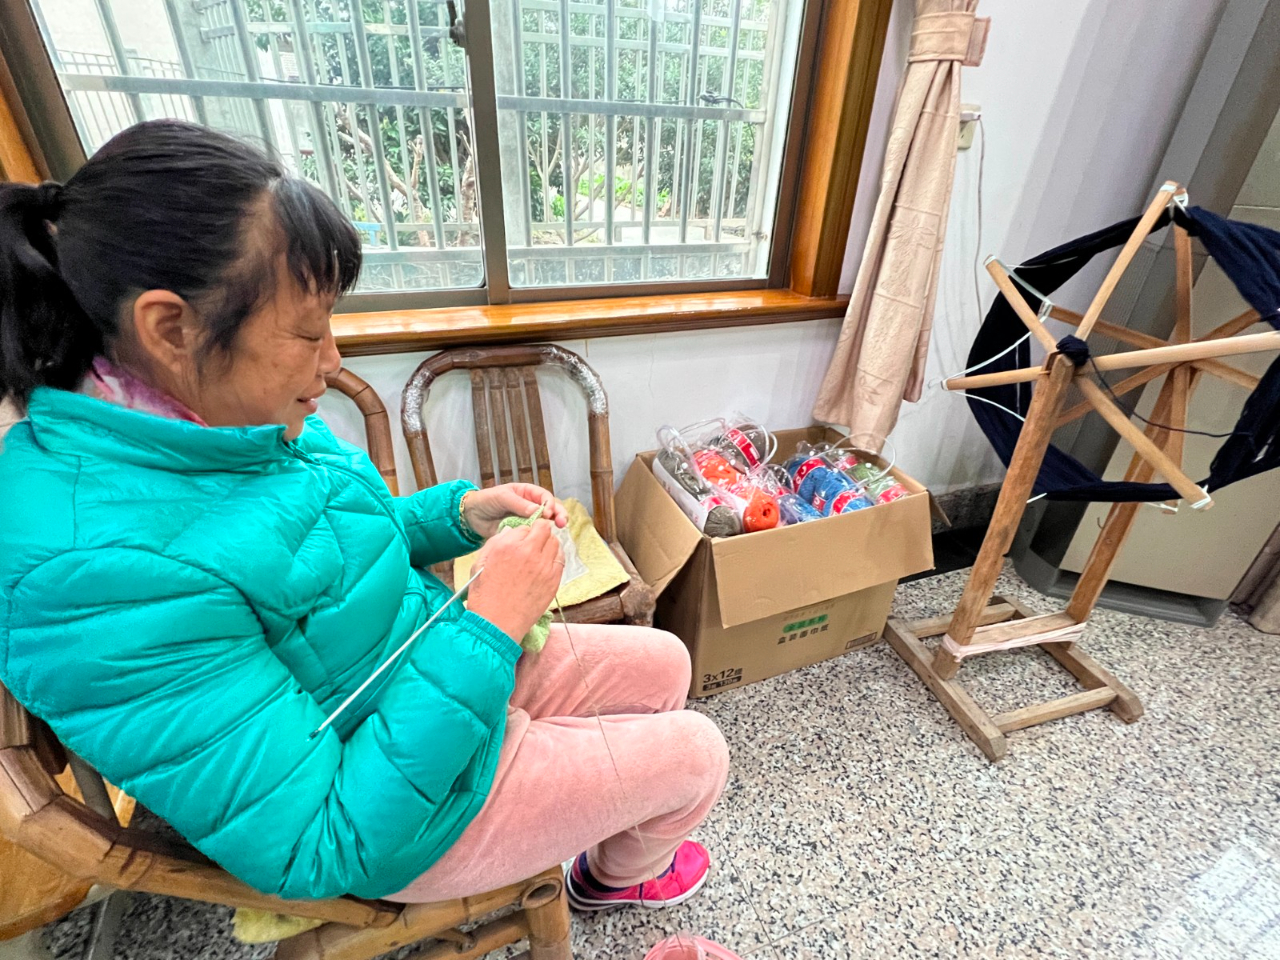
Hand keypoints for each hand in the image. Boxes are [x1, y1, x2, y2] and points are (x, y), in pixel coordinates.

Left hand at [462, 483, 567, 538]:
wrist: (472, 516)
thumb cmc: (486, 500)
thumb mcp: (502, 497)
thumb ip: (519, 504)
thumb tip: (538, 511)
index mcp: (527, 493)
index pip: (545, 497)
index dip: (549, 504)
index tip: (548, 513)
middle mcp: (531, 506)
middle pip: (551, 509)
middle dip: (559, 514)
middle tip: (562, 523)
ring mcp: (528, 520)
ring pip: (545, 523)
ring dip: (553, 526)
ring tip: (559, 529)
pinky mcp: (522, 532)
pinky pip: (534, 535)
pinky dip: (540, 537)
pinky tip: (545, 540)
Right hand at [466, 521, 563, 640]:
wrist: (497, 624)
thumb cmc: (484, 596)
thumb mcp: (480, 564)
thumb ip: (495, 543)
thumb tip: (511, 532)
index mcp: (507, 546)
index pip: (524, 527)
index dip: (522, 533)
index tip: (520, 542)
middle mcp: (528, 552)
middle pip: (544, 529)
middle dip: (539, 533)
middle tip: (534, 543)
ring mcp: (544, 566)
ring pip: (555, 542)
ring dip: (548, 544)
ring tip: (540, 554)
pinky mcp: (553, 580)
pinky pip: (561, 559)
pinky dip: (555, 558)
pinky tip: (546, 565)